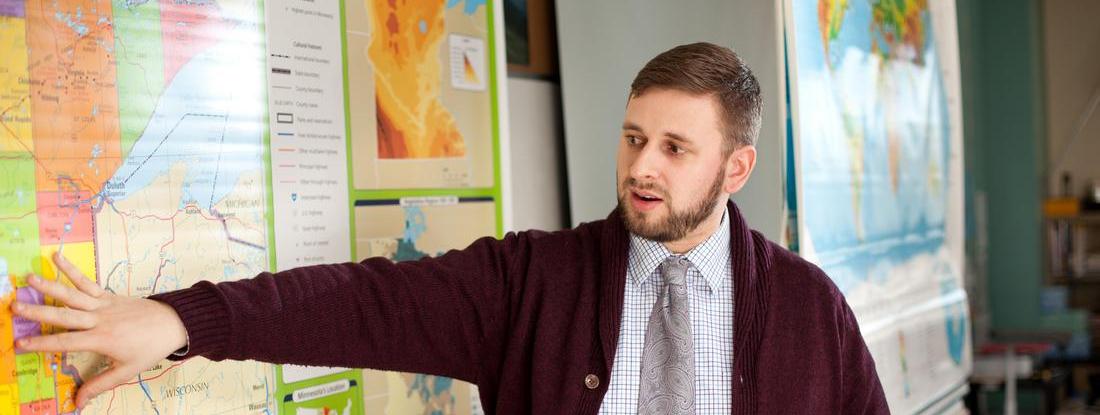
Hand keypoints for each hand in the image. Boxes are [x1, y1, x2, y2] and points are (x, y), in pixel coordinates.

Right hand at [11, 252, 188, 408]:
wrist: (174, 324)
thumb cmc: (151, 348)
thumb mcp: (128, 370)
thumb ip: (101, 384)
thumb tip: (78, 401)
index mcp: (102, 339)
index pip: (66, 342)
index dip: (42, 343)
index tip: (20, 344)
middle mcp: (100, 319)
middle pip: (64, 315)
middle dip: (38, 312)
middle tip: (15, 307)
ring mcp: (104, 305)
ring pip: (73, 295)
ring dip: (50, 286)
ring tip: (29, 278)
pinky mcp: (110, 296)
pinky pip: (88, 282)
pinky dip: (72, 270)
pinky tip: (57, 258)